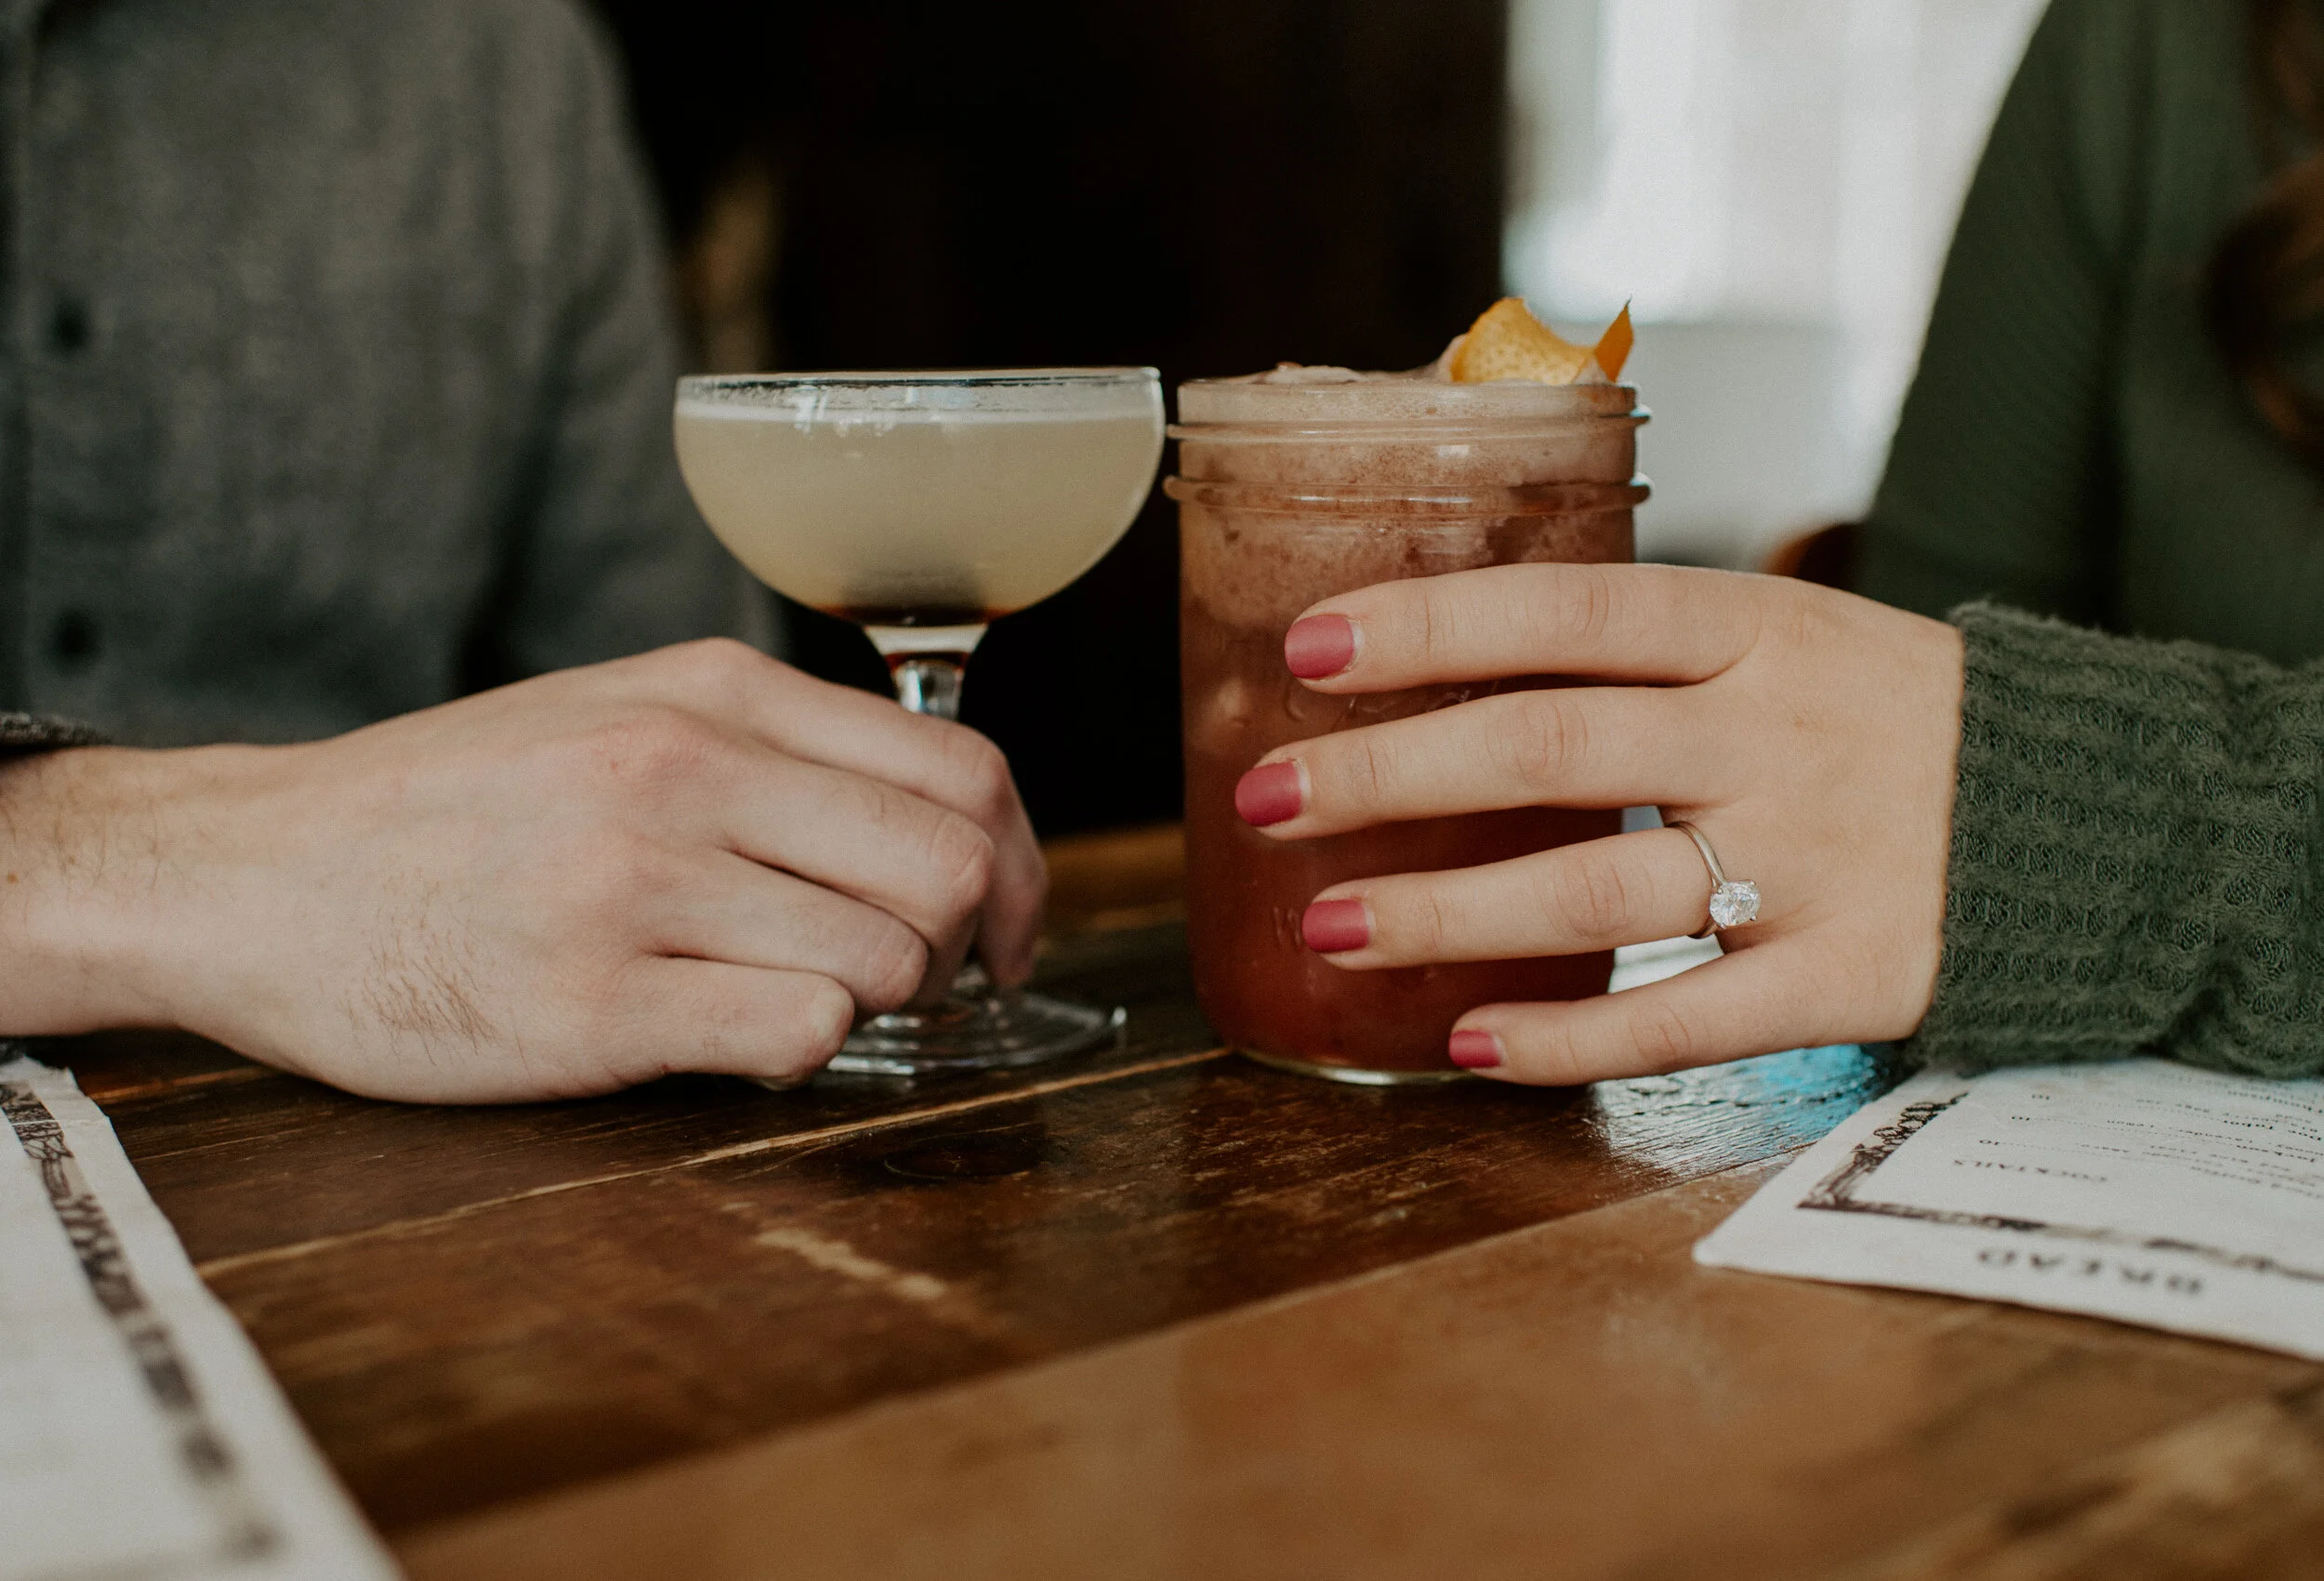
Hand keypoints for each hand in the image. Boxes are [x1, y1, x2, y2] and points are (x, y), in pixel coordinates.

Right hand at [0, 640, 1042, 1100]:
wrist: (256, 872)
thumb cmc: (456, 805)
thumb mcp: (619, 713)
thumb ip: (772, 749)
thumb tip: (936, 819)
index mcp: (711, 692)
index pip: (963, 768)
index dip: (1023, 863)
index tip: (1006, 925)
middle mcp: (685, 771)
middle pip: (953, 867)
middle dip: (973, 944)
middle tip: (927, 980)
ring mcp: (637, 887)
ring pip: (888, 960)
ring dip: (879, 1002)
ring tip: (803, 996)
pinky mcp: (590, 1006)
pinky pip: (797, 1033)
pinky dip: (802, 1049)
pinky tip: (739, 1035)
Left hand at [1236, 563, 1964, 1083]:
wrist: (2093, 811)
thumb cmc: (1884, 716)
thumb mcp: (1785, 634)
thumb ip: (1636, 648)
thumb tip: (1435, 649)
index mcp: (1754, 630)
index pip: (1567, 608)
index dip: (1432, 626)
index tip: (1308, 646)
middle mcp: (1774, 734)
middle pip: (1554, 744)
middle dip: (1393, 774)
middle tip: (1267, 799)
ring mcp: (1813, 860)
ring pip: (1600, 890)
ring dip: (1448, 913)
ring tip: (1327, 925)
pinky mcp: (1847, 977)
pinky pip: (1687, 1021)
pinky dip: (1571, 1040)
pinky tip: (1467, 1043)